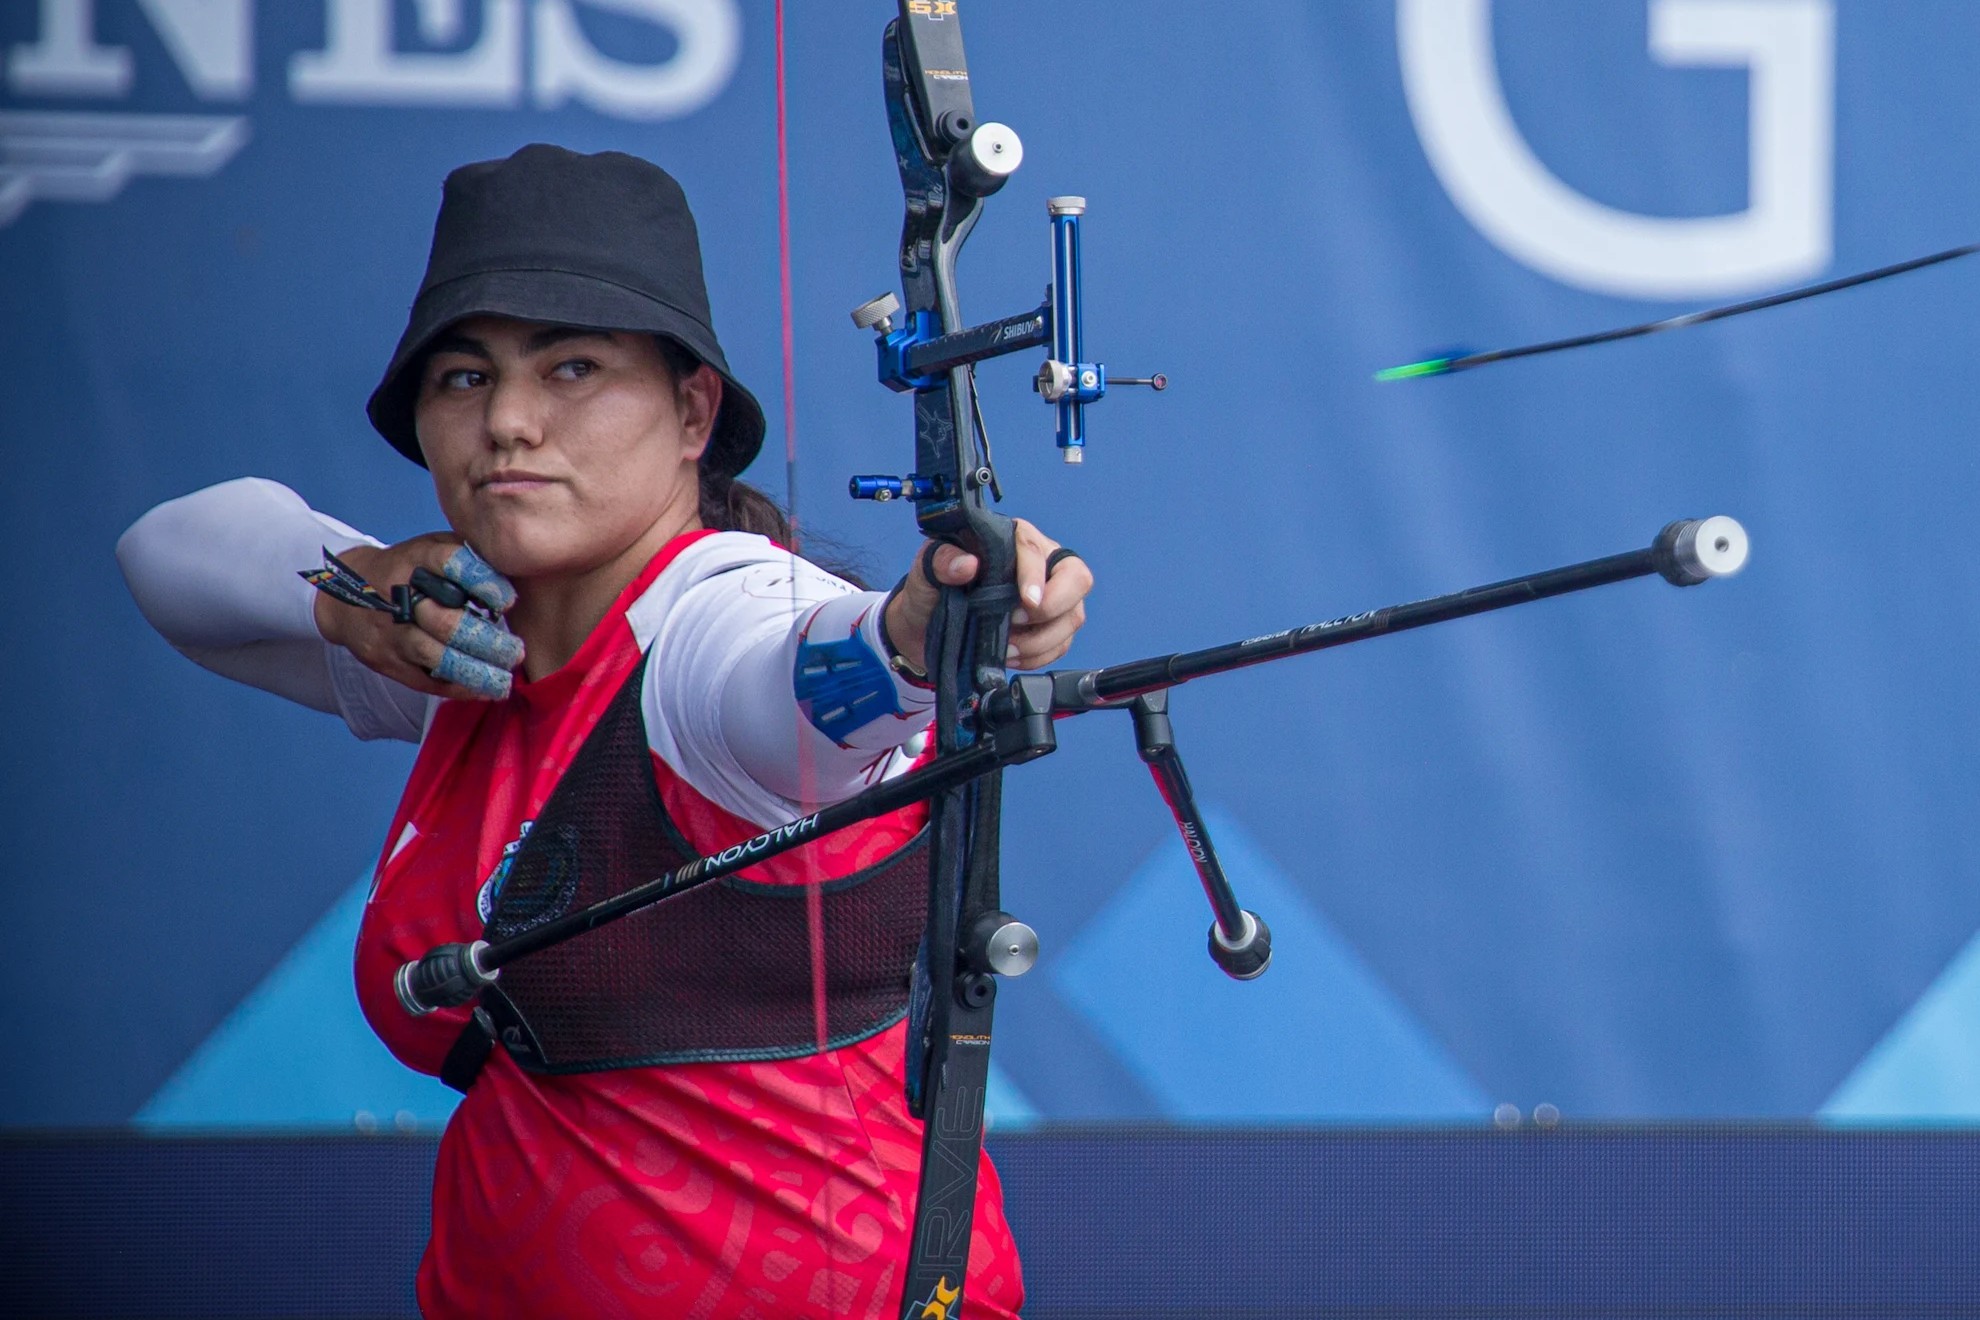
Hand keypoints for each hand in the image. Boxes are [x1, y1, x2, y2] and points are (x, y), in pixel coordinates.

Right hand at [312, 535, 521, 699]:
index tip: (509, 601)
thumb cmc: (408, 568)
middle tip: (516, 652)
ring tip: (504, 680)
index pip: (450, 565)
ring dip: (476, 671)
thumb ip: (469, 555)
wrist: (345, 593)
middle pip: (446, 622)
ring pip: (436, 656)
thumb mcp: (432, 547)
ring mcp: (392, 631)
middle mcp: (400, 595)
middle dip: (487, 641)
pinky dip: (458, 687)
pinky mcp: (387, 660)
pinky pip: (425, 680)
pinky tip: (484, 690)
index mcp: (416, 559)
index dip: (482, 582)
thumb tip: (517, 570)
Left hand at [882, 519, 1091, 673]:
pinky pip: (1062, 644)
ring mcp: (1051, 596)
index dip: (1036, 576)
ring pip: (1072, 616)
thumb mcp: (925, 569)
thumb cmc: (931, 589)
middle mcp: (1041, 564)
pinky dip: (1038, 656)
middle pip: (1077, 578)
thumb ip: (941, 560)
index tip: (1027, 601)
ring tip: (1005, 647)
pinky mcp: (1049, 627)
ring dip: (1041, 640)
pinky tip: (1011, 655)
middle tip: (1017, 621)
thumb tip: (966, 565)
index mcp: (1012, 539)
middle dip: (1054, 606)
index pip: (1036, 550)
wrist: (926, 624)